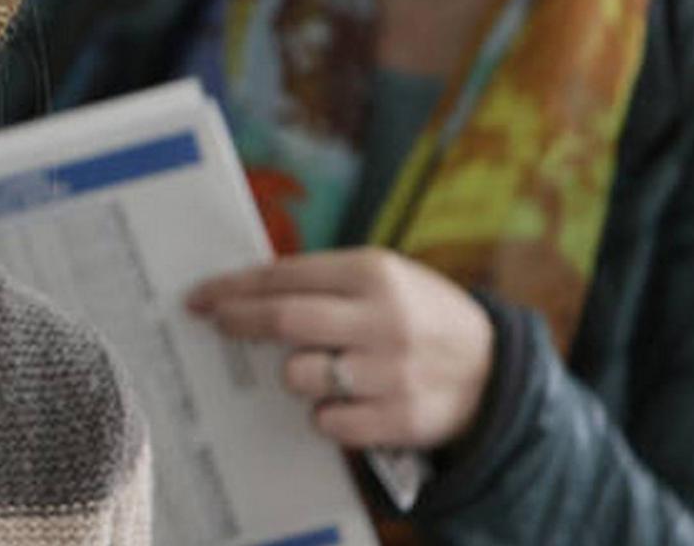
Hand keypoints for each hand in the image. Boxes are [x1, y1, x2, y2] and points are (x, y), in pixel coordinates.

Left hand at [186, 247, 493, 450]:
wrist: (494, 370)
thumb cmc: (416, 315)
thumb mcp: (382, 278)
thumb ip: (322, 281)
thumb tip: (243, 289)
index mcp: (374, 273)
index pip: (284, 276)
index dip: (234, 287)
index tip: (199, 297)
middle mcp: (383, 319)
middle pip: (285, 321)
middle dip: (240, 322)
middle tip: (218, 325)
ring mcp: (392, 372)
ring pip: (301, 376)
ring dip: (291, 375)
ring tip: (309, 370)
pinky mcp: (401, 419)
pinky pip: (329, 422)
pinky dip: (324, 414)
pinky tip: (339, 402)